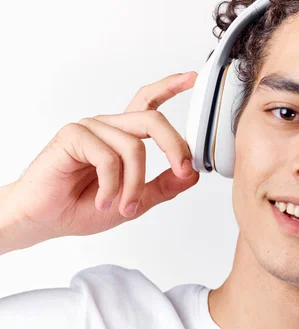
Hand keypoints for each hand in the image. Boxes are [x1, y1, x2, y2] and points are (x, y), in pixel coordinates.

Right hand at [9, 72, 199, 241]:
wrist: (47, 220)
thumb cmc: (83, 207)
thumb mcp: (136, 201)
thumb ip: (164, 186)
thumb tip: (192, 174)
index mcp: (123, 135)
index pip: (149, 103)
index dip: (170, 87)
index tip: (192, 78)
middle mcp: (109, 127)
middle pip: (154, 121)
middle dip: (174, 147)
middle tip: (183, 171)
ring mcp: (91, 129)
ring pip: (134, 147)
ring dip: (134, 185)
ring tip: (124, 207)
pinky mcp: (73, 136)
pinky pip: (108, 158)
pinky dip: (112, 186)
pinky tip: (103, 201)